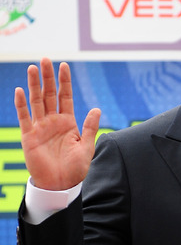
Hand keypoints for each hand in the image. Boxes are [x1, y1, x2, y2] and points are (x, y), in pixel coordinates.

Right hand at [14, 58, 100, 190]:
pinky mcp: (29, 136)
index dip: (64, 81)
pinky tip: (20, 90)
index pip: (65, 97)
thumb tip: (97, 109)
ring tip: (32, 68)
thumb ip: (90, 127)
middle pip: (49, 94)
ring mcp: (40, 127)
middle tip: (45, 59)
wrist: (61, 185)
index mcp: (68, 122)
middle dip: (47, 77)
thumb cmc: (75, 169)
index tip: (64, 65)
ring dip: (34, 85)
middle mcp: (53, 122)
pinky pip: (25, 117)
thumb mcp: (86, 147)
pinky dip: (22, 104)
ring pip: (36, 101)